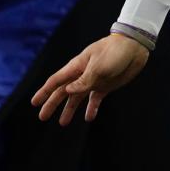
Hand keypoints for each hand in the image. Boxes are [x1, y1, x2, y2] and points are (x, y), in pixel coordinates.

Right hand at [31, 34, 148, 125]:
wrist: (134, 47)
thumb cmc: (114, 52)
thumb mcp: (98, 67)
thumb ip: (84, 81)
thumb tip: (68, 91)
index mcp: (77, 67)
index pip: (56, 81)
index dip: (44, 92)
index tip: (34, 103)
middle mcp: (82, 75)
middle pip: (63, 92)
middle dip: (52, 104)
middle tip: (42, 117)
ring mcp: (93, 81)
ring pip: (77, 98)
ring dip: (69, 109)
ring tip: (63, 123)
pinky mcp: (105, 86)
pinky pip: (95, 100)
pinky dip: (91, 108)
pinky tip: (89, 118)